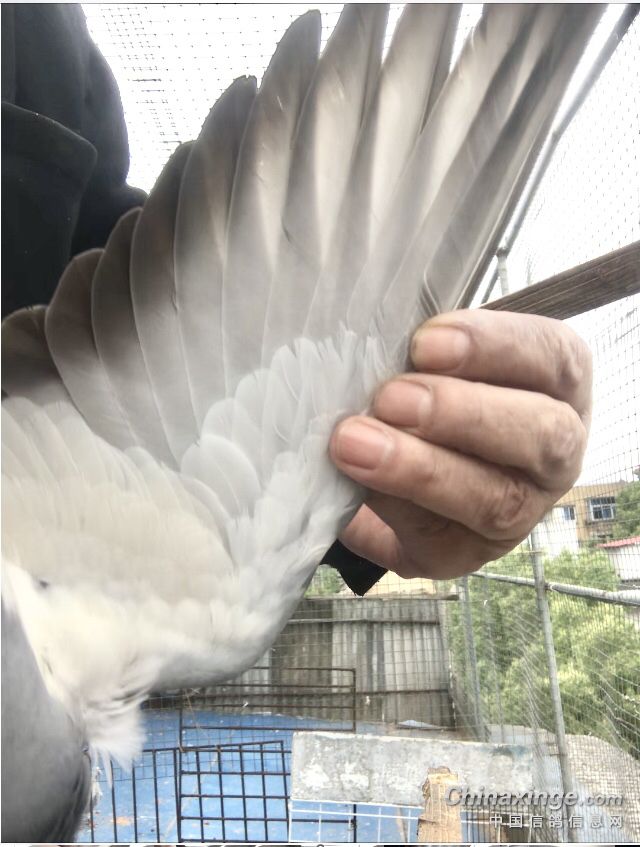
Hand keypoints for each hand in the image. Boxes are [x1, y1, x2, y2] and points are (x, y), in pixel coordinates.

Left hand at [330, 310, 591, 578]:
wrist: (389, 462)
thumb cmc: (423, 386)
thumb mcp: (431, 358)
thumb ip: (422, 351)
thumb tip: (374, 344)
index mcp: (556, 385)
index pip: (551, 357)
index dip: (493, 347)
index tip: (426, 343)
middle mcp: (554, 452)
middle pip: (541, 436)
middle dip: (462, 415)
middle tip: (391, 399)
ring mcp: (520, 512)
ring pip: (494, 500)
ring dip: (421, 471)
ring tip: (356, 444)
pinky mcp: (466, 554)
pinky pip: (440, 541)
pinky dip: (393, 510)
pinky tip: (355, 485)